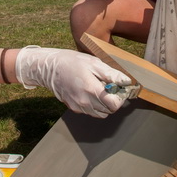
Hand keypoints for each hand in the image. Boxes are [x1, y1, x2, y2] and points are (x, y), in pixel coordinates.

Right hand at [15, 46, 132, 117]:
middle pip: (109, 110)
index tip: (120, 88)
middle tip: (112, 87)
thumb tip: (126, 81)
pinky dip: (96, 105)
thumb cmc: (72, 62)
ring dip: (105, 104)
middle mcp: (85, 102)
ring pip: (101, 114)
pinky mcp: (74, 108)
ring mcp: (79, 107)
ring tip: (102, 90)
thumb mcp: (93, 63)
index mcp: (92, 90)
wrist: (50, 68)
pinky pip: (91, 112)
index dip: (120, 97)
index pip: (115, 104)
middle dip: (114, 100)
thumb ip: (111, 74)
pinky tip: (92, 92)